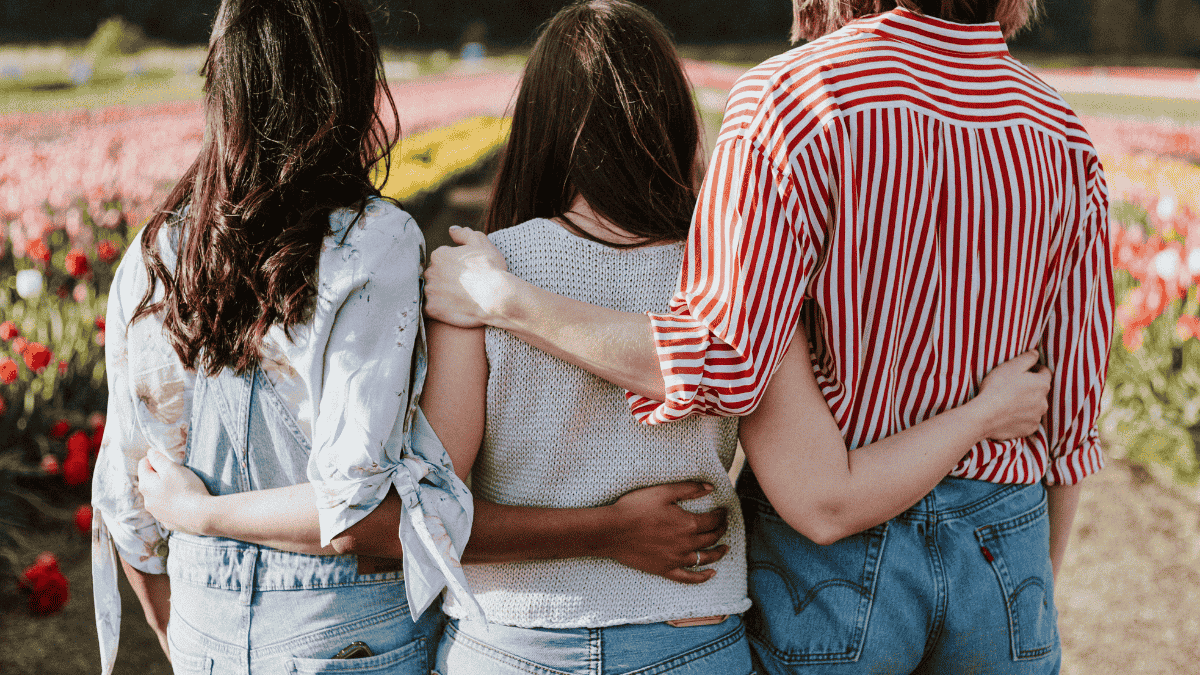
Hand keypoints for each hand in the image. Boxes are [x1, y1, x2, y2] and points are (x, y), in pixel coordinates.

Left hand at [137, 451, 211, 533]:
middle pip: (150, 481)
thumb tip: (150, 453)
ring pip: (157, 496)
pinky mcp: (167, 522)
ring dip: (165, 491)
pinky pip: (167, 509)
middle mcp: (147, 500)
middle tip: (178, 474)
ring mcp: (156, 513)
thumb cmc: (186, 488)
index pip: (143, 464)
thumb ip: (158, 459)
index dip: (156, 458)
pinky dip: (172, 504)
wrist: (200, 515)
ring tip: (182, 489)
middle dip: (160, 476)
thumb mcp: (172, 468)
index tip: (169, 460)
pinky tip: (184, 503)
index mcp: (145, 484)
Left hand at [424, 226, 511, 327]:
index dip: (455, 267)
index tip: (467, 274)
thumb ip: (464, 234)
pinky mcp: (431, 308)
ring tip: (459, 300)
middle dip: (445, 280)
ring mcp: (429, 290)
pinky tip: (452, 310)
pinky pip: (430, 309)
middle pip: (435, 276)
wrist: (495, 296)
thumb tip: (451, 230)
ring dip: (441, 295)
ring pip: (432, 292)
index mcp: (439, 255)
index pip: (441, 261)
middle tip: (463, 288)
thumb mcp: (481, 243)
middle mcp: (430, 271)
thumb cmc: (490, 268)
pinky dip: (438, 309)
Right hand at [602, 482, 728, 583]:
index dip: (721, 515)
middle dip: (721, 530)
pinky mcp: (665, 570)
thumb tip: (710, 487)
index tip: (724, 510)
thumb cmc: (635, 507)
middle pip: (711, 538)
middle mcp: (686, 544)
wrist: (612, 531)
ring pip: (705, 558)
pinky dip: (702, 577)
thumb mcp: (663, 492)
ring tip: (725, 548)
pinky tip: (711, 574)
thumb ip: (689, 489)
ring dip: (718, 553)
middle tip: (723, 524)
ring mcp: (676, 559)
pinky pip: (688, 577)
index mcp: (688, 524)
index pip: (712, 520)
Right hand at [974, 350, 1052, 439]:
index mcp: (1042, 384)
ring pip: (1035, 406)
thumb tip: (1036, 353)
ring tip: (1009, 401)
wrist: (985, 415)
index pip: (1045, 372)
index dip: (1035, 369)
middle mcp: (1044, 402)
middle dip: (1031, 387)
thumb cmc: (997, 387)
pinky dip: (1022, 417)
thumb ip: (1027, 358)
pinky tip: (1009, 414)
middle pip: (1040, 390)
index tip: (1023, 370)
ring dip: (1027, 403)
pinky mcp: (1029, 429)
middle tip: (1013, 386)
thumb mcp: (1011, 366)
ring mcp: (1037, 417)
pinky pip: (1029, 420)